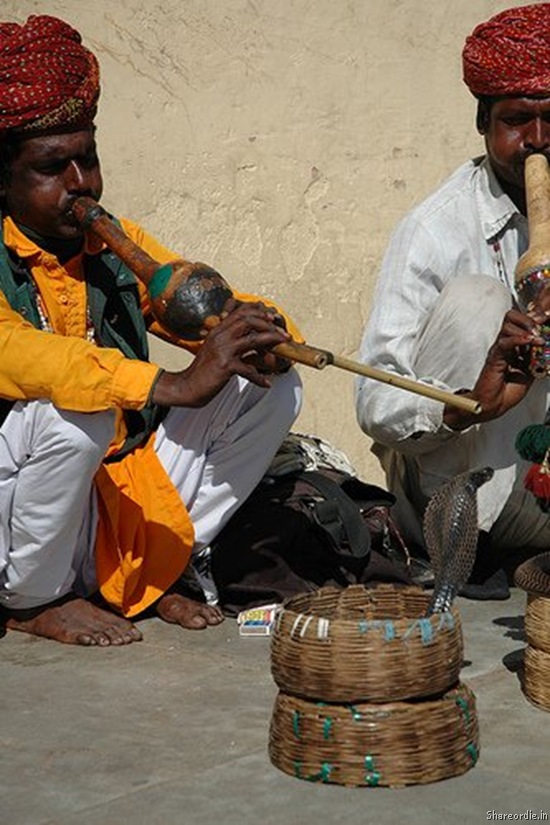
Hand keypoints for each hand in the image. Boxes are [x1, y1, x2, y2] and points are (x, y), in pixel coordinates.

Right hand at [151, 301, 292, 406]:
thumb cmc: (203, 371)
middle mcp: (220, 336)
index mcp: (218, 330)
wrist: (187, 387)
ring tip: (284, 345)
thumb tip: (250, 339)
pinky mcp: (224, 366)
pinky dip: (259, 377)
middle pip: (248, 320)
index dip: (259, 311)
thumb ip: (230, 341)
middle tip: (283, 332)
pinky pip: (248, 369)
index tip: (272, 316)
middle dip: (269, 323)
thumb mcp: (215, 350)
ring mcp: (222, 350)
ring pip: (252, 339)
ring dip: (272, 340)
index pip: (240, 312)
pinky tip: (267, 383)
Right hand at [443, 307, 542, 429]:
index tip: (546, 321)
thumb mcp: (530, 372)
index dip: (534, 319)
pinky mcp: (495, 358)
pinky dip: (519, 339)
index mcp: (513, 347)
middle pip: (511, 317)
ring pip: (508, 325)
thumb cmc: (506, 392)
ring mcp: (499, 350)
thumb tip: (546, 347)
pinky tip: (530, 341)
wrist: (493, 405)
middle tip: (540, 328)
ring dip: (526, 328)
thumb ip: (536, 358)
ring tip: (537, 338)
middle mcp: (505, 345)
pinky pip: (505, 342)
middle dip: (529, 319)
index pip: (520, 323)